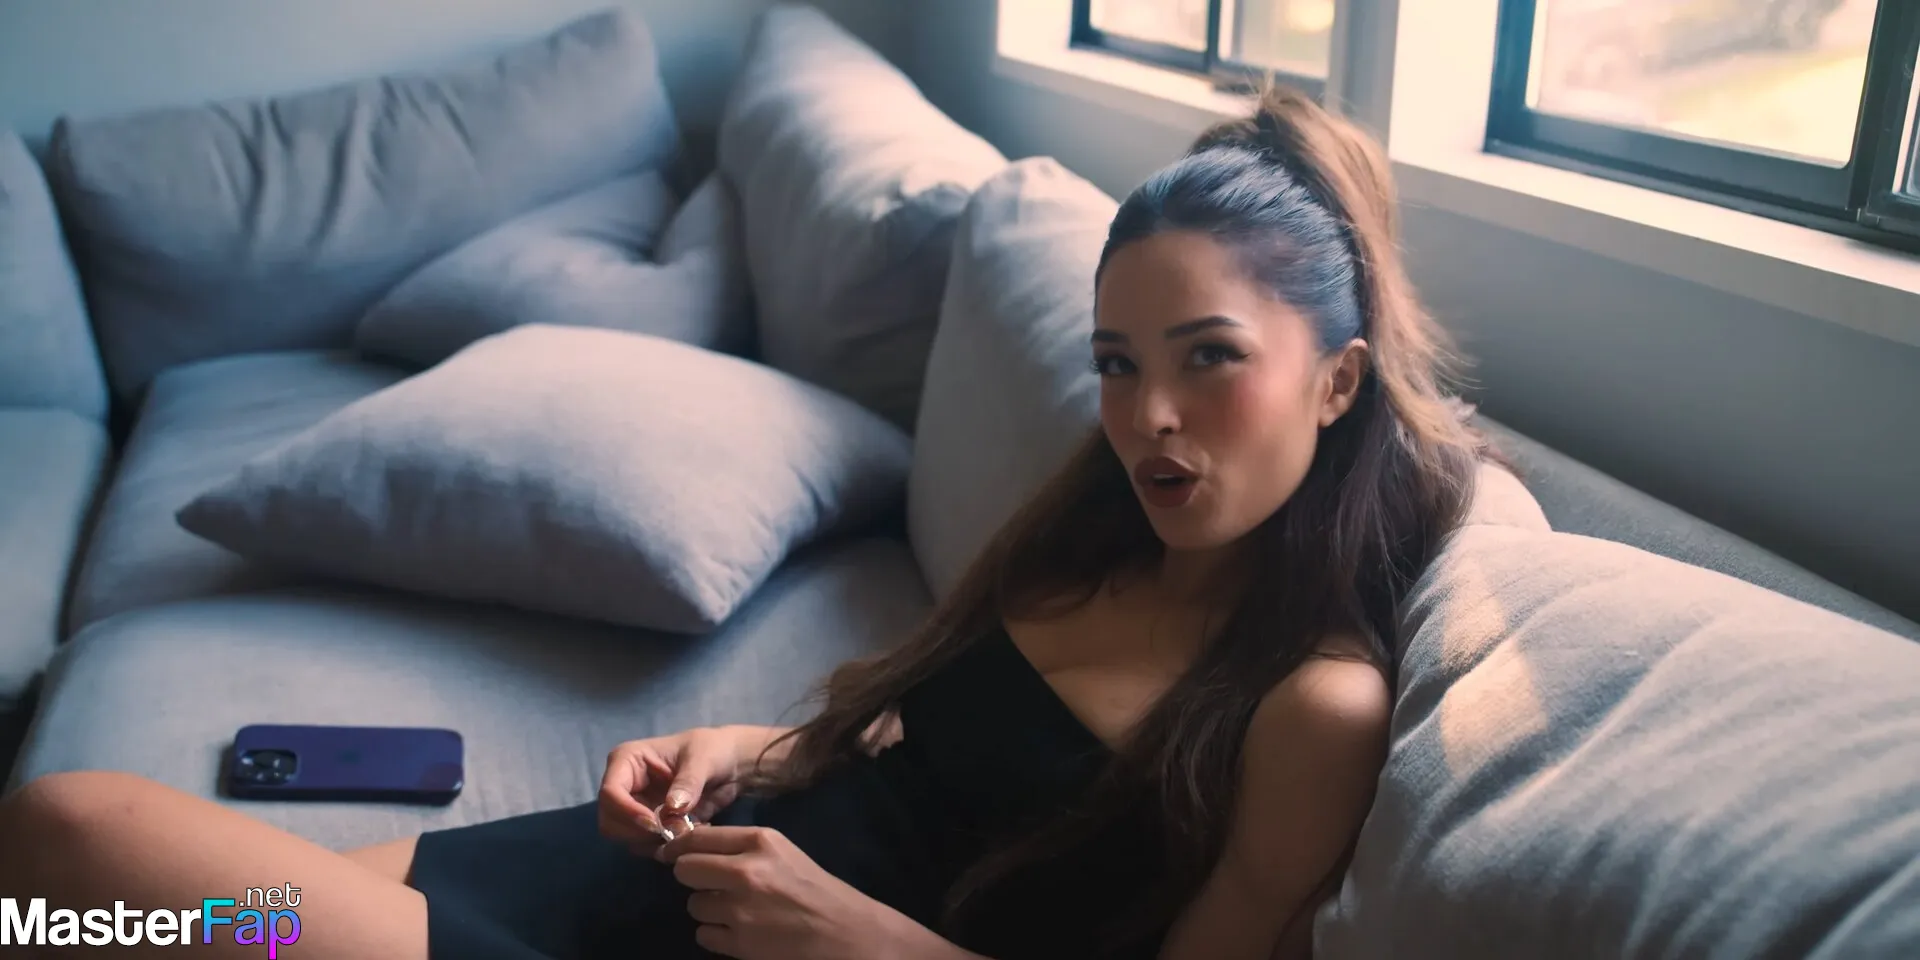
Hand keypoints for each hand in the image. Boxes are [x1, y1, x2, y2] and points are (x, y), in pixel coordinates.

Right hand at [597, 727, 746, 856]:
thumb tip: (671, 808)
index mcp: (628, 760)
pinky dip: (663, 847)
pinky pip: (644, 845)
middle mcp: (624, 786)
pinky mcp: (649, 825)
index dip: (627, 812)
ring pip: (624, 837)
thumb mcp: (703, 759)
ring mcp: (635, 807)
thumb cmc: (713, 749)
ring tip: (686, 832)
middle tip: (673, 834)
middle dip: (638, 833)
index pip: (610, 792)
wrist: (733, 764)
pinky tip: (689, 836)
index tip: (656, 824)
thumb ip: (688, 782)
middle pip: (610, 820)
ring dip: (652, 843)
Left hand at [657, 826, 918, 958]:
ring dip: (708, 909)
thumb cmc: (814, 888)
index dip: (677, 845)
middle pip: (686, 870)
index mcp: (760, 842)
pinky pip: (704, 934)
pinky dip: (717, 935)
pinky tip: (740, 932)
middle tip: (711, 884)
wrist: (844, 933)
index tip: (670, 852)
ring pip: (694, 905)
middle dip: (693, 877)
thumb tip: (692, 846)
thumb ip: (741, 848)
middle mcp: (745, 872)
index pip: (698, 837)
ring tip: (736, 911)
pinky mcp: (739, 944)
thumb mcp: (781, 852)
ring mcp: (740, 910)